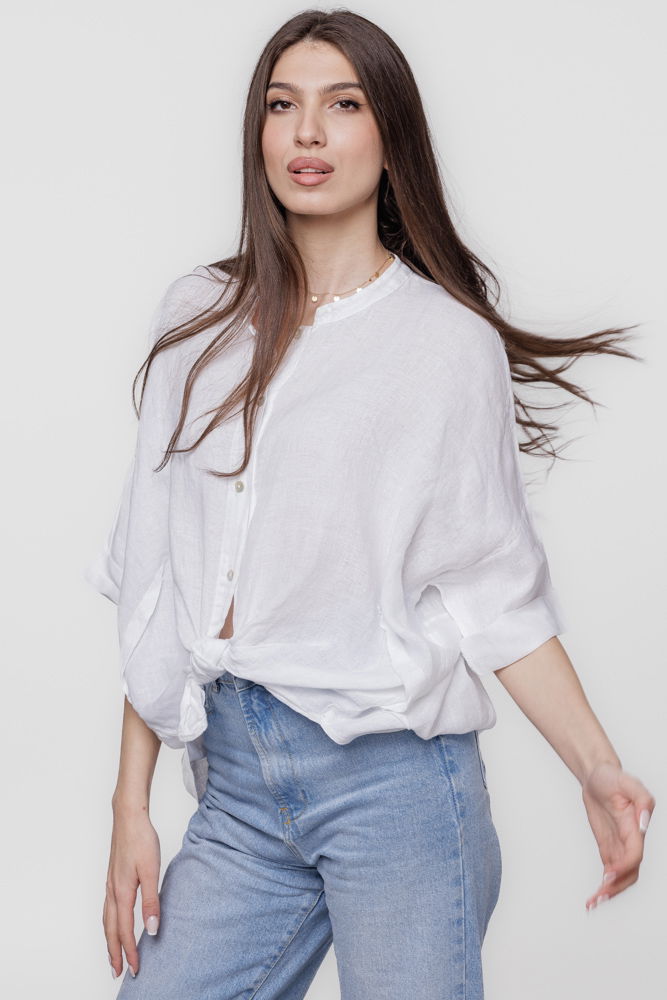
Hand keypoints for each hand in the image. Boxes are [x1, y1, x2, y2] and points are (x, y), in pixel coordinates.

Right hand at [104, 805, 160, 978]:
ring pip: (106, 919)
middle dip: (114, 952)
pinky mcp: (112, 876)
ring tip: (113, 953)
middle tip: (118, 972)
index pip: (125, 931)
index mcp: (122, 892)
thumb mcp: (152, 870)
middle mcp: (112, 891)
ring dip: (110, 938)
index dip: (129, 952)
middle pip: (110, 929)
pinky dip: (109, 922)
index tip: (135, 969)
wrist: (128, 816)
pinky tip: (115, 920)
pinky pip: (107, 907)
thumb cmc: (141, 839)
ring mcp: (110, 883)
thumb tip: (152, 929)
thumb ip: (151, 901)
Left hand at [581, 760, 654, 911]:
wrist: (598, 777)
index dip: (624, 866)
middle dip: (617, 887)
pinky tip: (593, 898)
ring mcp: (620, 846)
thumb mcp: (628, 782)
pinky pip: (611, 872)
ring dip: (611, 892)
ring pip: (622, 878)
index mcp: (636, 827)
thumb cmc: (613, 777)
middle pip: (631, 873)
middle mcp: (631, 841)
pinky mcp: (609, 849)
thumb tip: (644, 822)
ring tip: (593, 902)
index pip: (635, 854)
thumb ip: (642, 799)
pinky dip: (605, 887)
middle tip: (599, 896)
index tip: (608, 873)